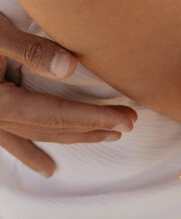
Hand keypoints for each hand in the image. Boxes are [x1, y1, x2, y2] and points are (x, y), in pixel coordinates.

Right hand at [0, 14, 136, 176]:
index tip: (126, 118)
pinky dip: (30, 154)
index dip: (95, 117)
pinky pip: (11, 141)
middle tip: (130, 124)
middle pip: (53, 128)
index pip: (58, 114)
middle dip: (93, 127)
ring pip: (37, 135)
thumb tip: (70, 67)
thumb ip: (32, 50)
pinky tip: (46, 169)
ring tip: (108, 136)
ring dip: (74, 136)